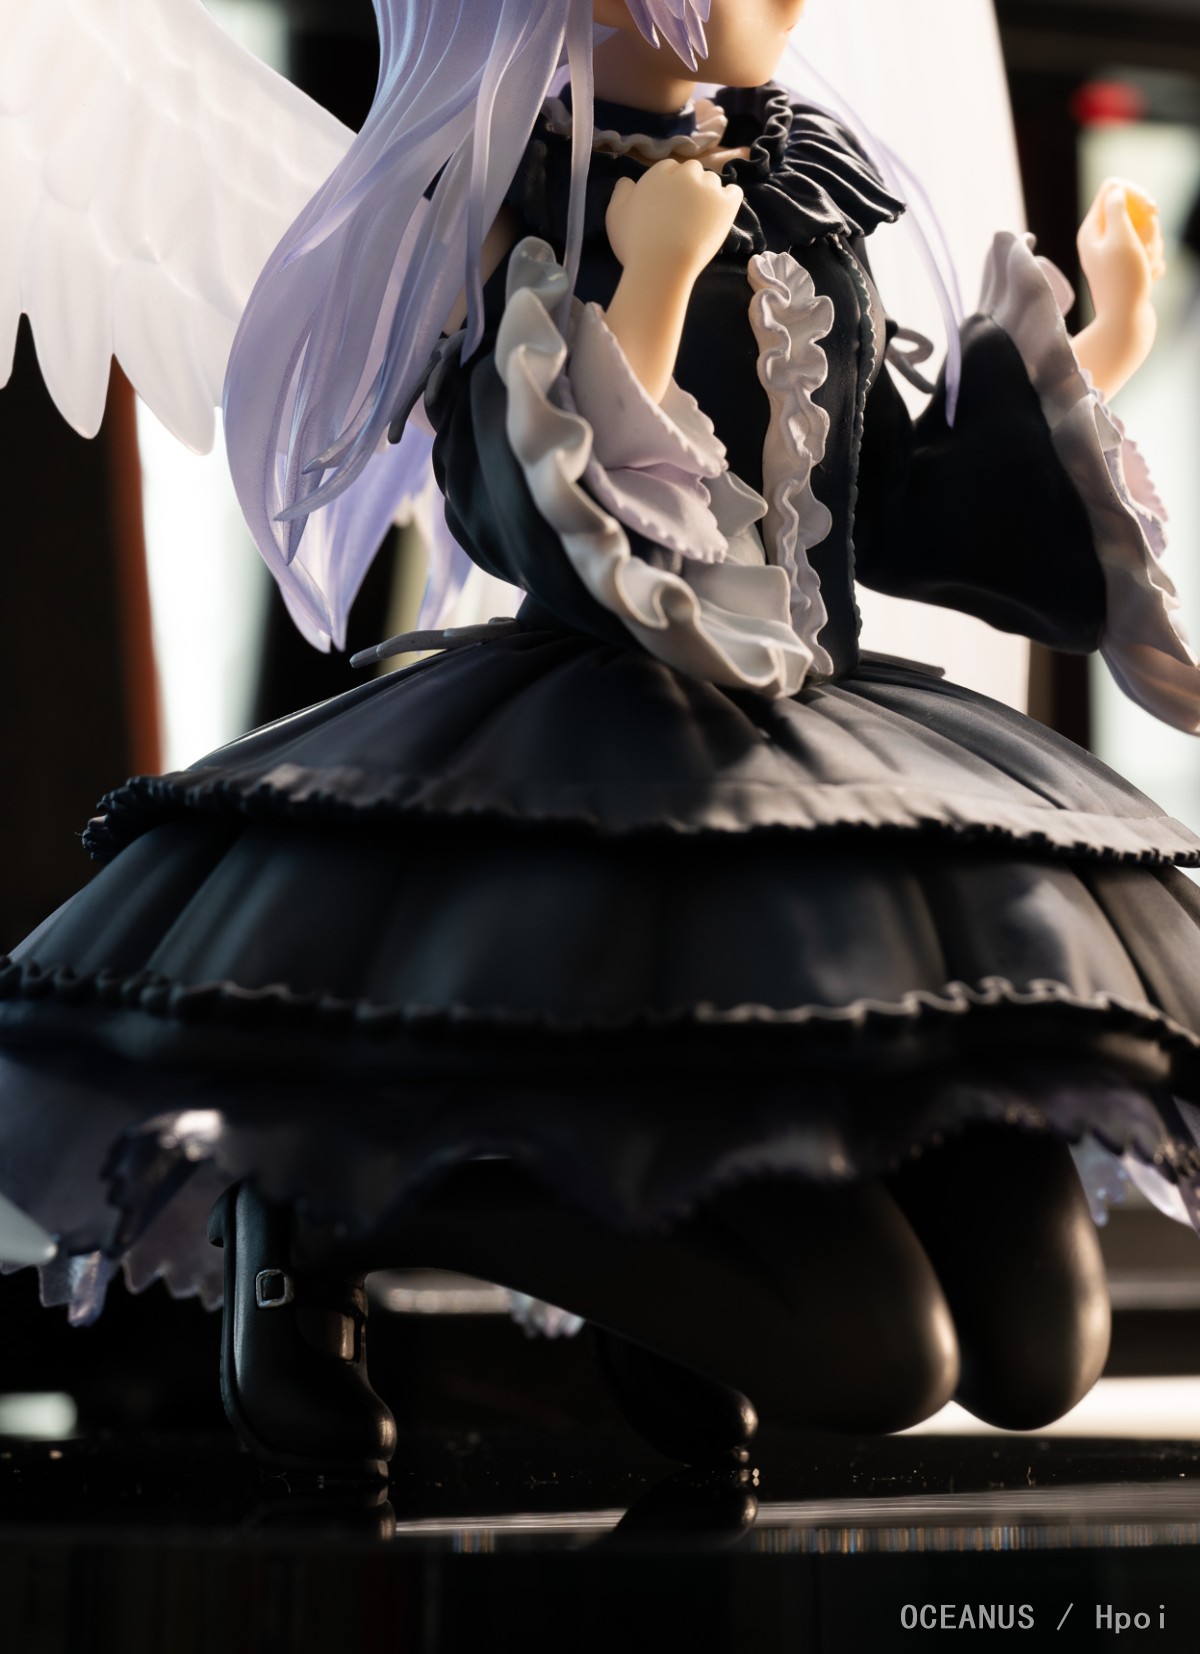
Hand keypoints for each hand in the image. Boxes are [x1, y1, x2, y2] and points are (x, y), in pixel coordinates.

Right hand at [606, 159, 743, 284]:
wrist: (661, 267)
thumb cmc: (634, 244)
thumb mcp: (615, 215)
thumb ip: (621, 192)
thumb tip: (628, 181)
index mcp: (659, 172)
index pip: (670, 169)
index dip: (669, 186)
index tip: (667, 205)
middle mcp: (685, 174)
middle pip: (692, 171)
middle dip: (689, 186)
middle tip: (684, 212)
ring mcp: (708, 188)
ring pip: (712, 181)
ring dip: (707, 194)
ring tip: (701, 218)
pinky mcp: (726, 205)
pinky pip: (733, 192)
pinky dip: (728, 199)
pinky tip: (721, 212)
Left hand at [1073, 179, 1163, 398]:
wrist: (1126, 325)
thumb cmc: (1123, 282)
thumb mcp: (1120, 239)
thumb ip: (1118, 209)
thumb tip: (1116, 190)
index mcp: (1091, 229)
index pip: (1114, 187)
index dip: (1137, 193)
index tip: (1152, 210)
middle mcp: (1100, 239)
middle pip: (1135, 209)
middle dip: (1148, 228)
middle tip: (1142, 250)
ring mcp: (1115, 253)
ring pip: (1147, 231)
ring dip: (1154, 248)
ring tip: (1144, 270)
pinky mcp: (1130, 267)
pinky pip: (1151, 252)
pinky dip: (1154, 263)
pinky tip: (1146, 281)